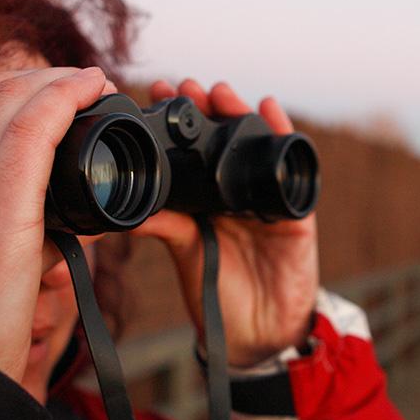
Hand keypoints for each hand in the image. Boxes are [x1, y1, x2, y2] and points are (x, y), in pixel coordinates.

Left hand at [131, 79, 319, 367]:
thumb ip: (165, 225)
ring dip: (240, 113)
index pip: (190, 148)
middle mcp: (234, 191)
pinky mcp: (294, 209)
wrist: (256, 334)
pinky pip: (291, 167)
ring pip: (254, 144)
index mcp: (205, 198)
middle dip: (207, 107)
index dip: (177, 120)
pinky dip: (284, 135)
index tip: (155, 92)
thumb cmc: (217, 292)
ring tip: (222, 92)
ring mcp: (265, 197)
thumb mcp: (186, 252)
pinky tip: (272, 109)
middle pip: (223, 137)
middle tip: (185, 85)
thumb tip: (125, 210)